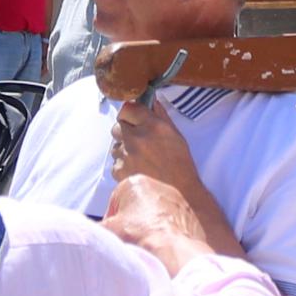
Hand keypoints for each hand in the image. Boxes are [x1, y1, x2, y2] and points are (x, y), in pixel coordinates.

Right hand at [101, 169, 210, 271]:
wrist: (175, 252)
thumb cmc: (139, 236)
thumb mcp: (107, 230)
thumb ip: (95, 226)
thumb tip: (90, 230)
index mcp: (136, 182)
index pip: (116, 202)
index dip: (111, 222)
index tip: (113, 236)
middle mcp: (160, 185)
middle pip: (137, 207)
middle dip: (132, 223)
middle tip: (129, 242)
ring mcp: (179, 200)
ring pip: (156, 215)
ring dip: (150, 228)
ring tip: (147, 246)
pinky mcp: (191, 215)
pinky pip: (173, 224)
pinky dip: (167, 234)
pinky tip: (164, 248)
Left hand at [111, 95, 209, 213]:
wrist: (177, 195)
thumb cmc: (180, 165)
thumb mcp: (176, 135)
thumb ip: (160, 116)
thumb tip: (151, 100)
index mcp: (152, 126)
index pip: (128, 108)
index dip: (131, 113)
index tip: (135, 118)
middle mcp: (136, 138)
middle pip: (117, 125)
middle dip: (126, 131)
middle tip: (138, 140)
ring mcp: (126, 155)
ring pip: (115, 145)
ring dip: (124, 149)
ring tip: (141, 159)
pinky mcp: (119, 170)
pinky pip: (115, 162)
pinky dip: (123, 166)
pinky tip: (137, 170)